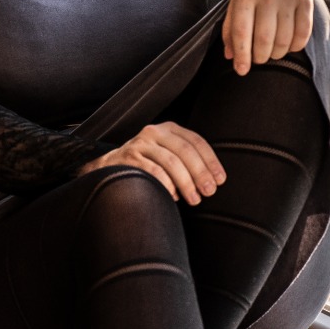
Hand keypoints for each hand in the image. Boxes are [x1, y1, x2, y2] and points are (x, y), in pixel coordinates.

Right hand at [78, 121, 225, 203]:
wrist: (109, 169)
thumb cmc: (146, 166)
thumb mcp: (167, 155)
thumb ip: (186, 161)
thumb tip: (212, 181)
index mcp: (169, 129)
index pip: (196, 141)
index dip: (210, 161)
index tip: (220, 180)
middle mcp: (154, 132)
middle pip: (185, 151)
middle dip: (200, 173)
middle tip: (209, 191)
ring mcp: (140, 144)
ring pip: (171, 162)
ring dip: (186, 183)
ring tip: (194, 199)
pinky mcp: (128, 158)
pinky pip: (153, 172)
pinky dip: (166, 185)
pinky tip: (173, 196)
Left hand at [223, 0, 314, 75]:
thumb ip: (231, 27)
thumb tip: (230, 56)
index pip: (242, 33)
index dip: (242, 56)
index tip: (241, 71)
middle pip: (264, 41)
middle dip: (260, 57)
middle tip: (258, 58)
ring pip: (284, 41)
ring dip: (277, 53)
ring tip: (272, 51)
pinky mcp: (305, 0)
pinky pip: (303, 34)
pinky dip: (295, 46)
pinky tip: (289, 44)